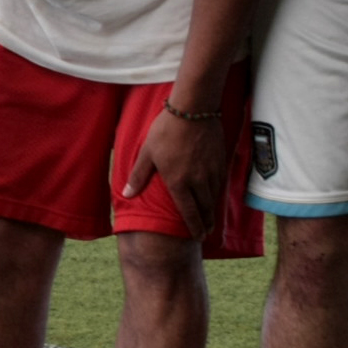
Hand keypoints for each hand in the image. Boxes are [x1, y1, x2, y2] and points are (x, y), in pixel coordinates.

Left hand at [122, 104, 228, 238]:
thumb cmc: (166, 130)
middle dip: (205, 224)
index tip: (197, 237)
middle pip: (204, 209)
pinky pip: (221, 184)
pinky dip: (218, 194)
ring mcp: (211, 172)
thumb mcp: (147, 153)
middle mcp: (197, 181)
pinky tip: (216, 196)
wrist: (193, 110)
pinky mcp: (220, 161)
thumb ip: (138, 176)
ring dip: (212, 211)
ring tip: (211, 220)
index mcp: (178, 182)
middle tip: (205, 234)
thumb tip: (127, 195)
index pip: (188, 212)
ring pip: (214, 198)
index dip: (193, 227)